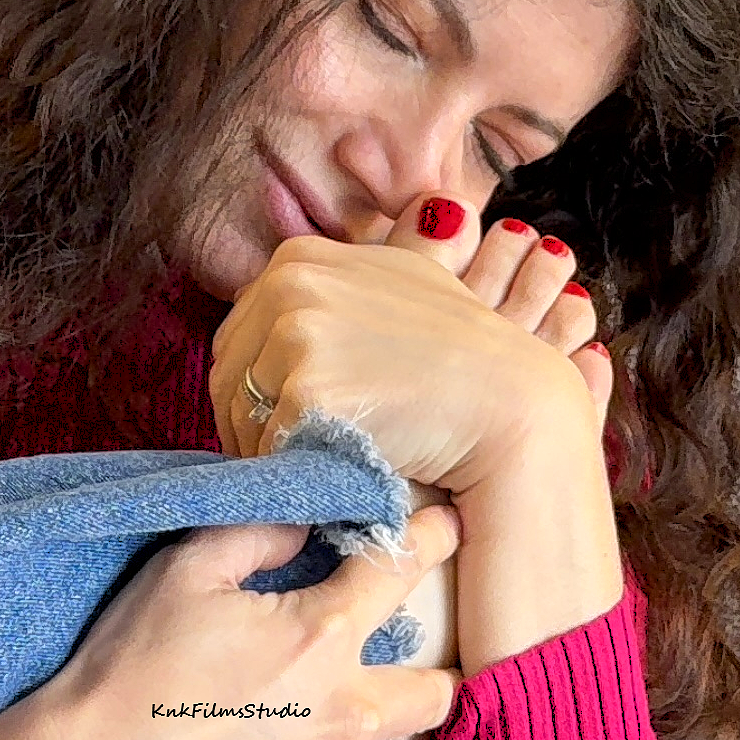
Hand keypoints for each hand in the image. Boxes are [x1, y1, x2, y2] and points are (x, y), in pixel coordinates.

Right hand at [0, 502, 465, 739]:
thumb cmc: (130, 672)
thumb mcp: (181, 574)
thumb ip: (256, 535)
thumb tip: (306, 523)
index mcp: (324, 636)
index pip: (401, 570)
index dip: (431, 540)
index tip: (447, 530)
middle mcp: (352, 715)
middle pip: (438, 691)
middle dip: (427, 674)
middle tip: (392, 673)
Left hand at [207, 195, 610, 494]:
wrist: (510, 402)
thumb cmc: (461, 352)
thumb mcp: (398, 281)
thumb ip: (336, 283)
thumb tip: (280, 300)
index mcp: (299, 258)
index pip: (238, 333)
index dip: (253, 383)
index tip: (274, 417)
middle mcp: (290, 286)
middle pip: (229, 373)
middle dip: (247, 420)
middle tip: (282, 458)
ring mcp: (298, 337)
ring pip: (240, 415)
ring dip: (263, 452)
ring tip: (305, 470)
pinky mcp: (309, 392)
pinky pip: (268, 449)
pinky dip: (286, 473)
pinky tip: (320, 482)